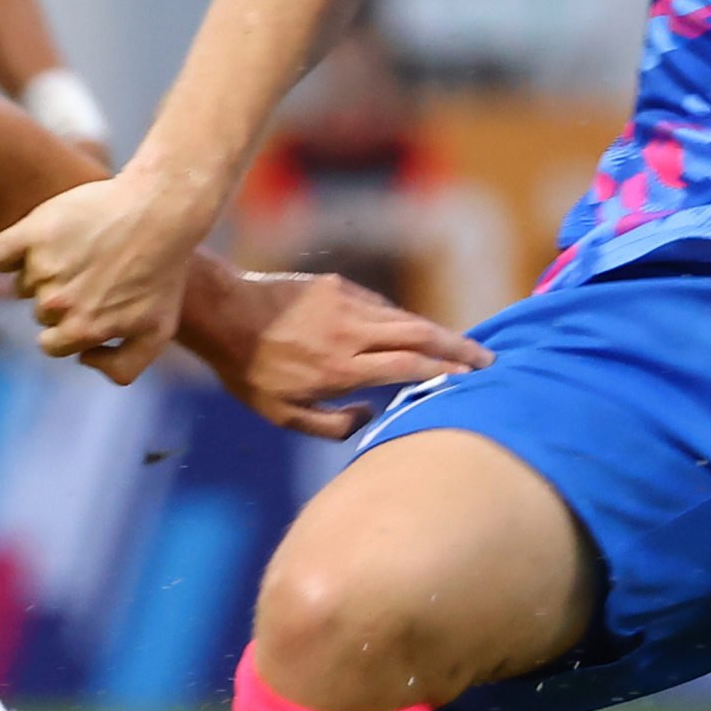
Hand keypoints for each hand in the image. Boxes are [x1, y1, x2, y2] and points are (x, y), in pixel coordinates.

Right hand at [0, 168, 206, 382]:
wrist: (160, 211)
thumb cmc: (163, 271)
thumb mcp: (158, 331)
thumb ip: (122, 367)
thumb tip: (84, 359)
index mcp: (81, 330)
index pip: (51, 345)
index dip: (69, 327)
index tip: (89, 304)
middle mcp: (57, 304)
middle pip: (40, 311)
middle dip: (61, 296)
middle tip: (93, 270)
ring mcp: (42, 267)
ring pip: (23, 282)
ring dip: (43, 271)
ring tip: (80, 250)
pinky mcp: (33, 233)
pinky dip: (9, 253)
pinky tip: (33, 244)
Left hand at [174, 265, 490, 441]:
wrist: (223, 313)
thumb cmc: (250, 371)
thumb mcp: (283, 415)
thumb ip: (332, 425)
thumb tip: (373, 416)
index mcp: (340, 369)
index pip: (407, 368)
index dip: (443, 373)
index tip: (469, 379)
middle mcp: (350, 333)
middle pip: (419, 337)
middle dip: (458, 348)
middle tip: (487, 360)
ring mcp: (347, 304)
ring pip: (404, 318)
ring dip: (437, 332)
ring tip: (461, 347)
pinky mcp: (339, 285)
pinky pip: (382, 306)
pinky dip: (403, 320)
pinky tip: (415, 332)